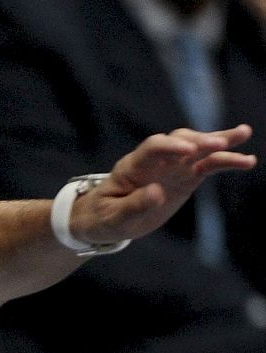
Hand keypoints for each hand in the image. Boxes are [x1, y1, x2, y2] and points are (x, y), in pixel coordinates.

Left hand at [71, 125, 256, 245]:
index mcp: (132, 167)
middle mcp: (155, 161)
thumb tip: (156, 191)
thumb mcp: (113, 218)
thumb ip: (133, 206)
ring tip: (244, 133)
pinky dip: (226, 161)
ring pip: (198, 148)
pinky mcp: (186, 177)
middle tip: (220, 143)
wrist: (105, 219)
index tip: (188, 151)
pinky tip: (248, 161)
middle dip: (198, 140)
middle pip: (178, 141)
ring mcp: (172, 167)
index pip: (152, 148)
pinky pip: (208, 166)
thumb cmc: (104, 217)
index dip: (169, 147)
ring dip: (220, 140)